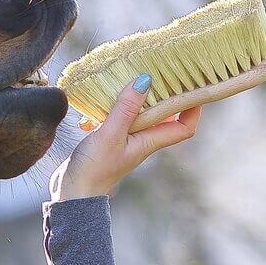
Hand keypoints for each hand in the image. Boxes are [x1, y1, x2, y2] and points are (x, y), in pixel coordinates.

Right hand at [50, 74, 201, 200]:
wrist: (72, 193)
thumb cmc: (94, 169)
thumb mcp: (110, 134)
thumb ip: (126, 108)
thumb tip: (145, 80)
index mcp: (149, 142)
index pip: (184, 127)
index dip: (193, 109)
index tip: (192, 87)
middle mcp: (142, 141)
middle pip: (163, 116)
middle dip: (163, 94)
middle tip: (160, 71)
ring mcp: (126, 140)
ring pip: (140, 114)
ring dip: (137, 97)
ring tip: (130, 77)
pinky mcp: (110, 139)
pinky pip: (120, 118)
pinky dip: (114, 106)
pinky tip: (100, 100)